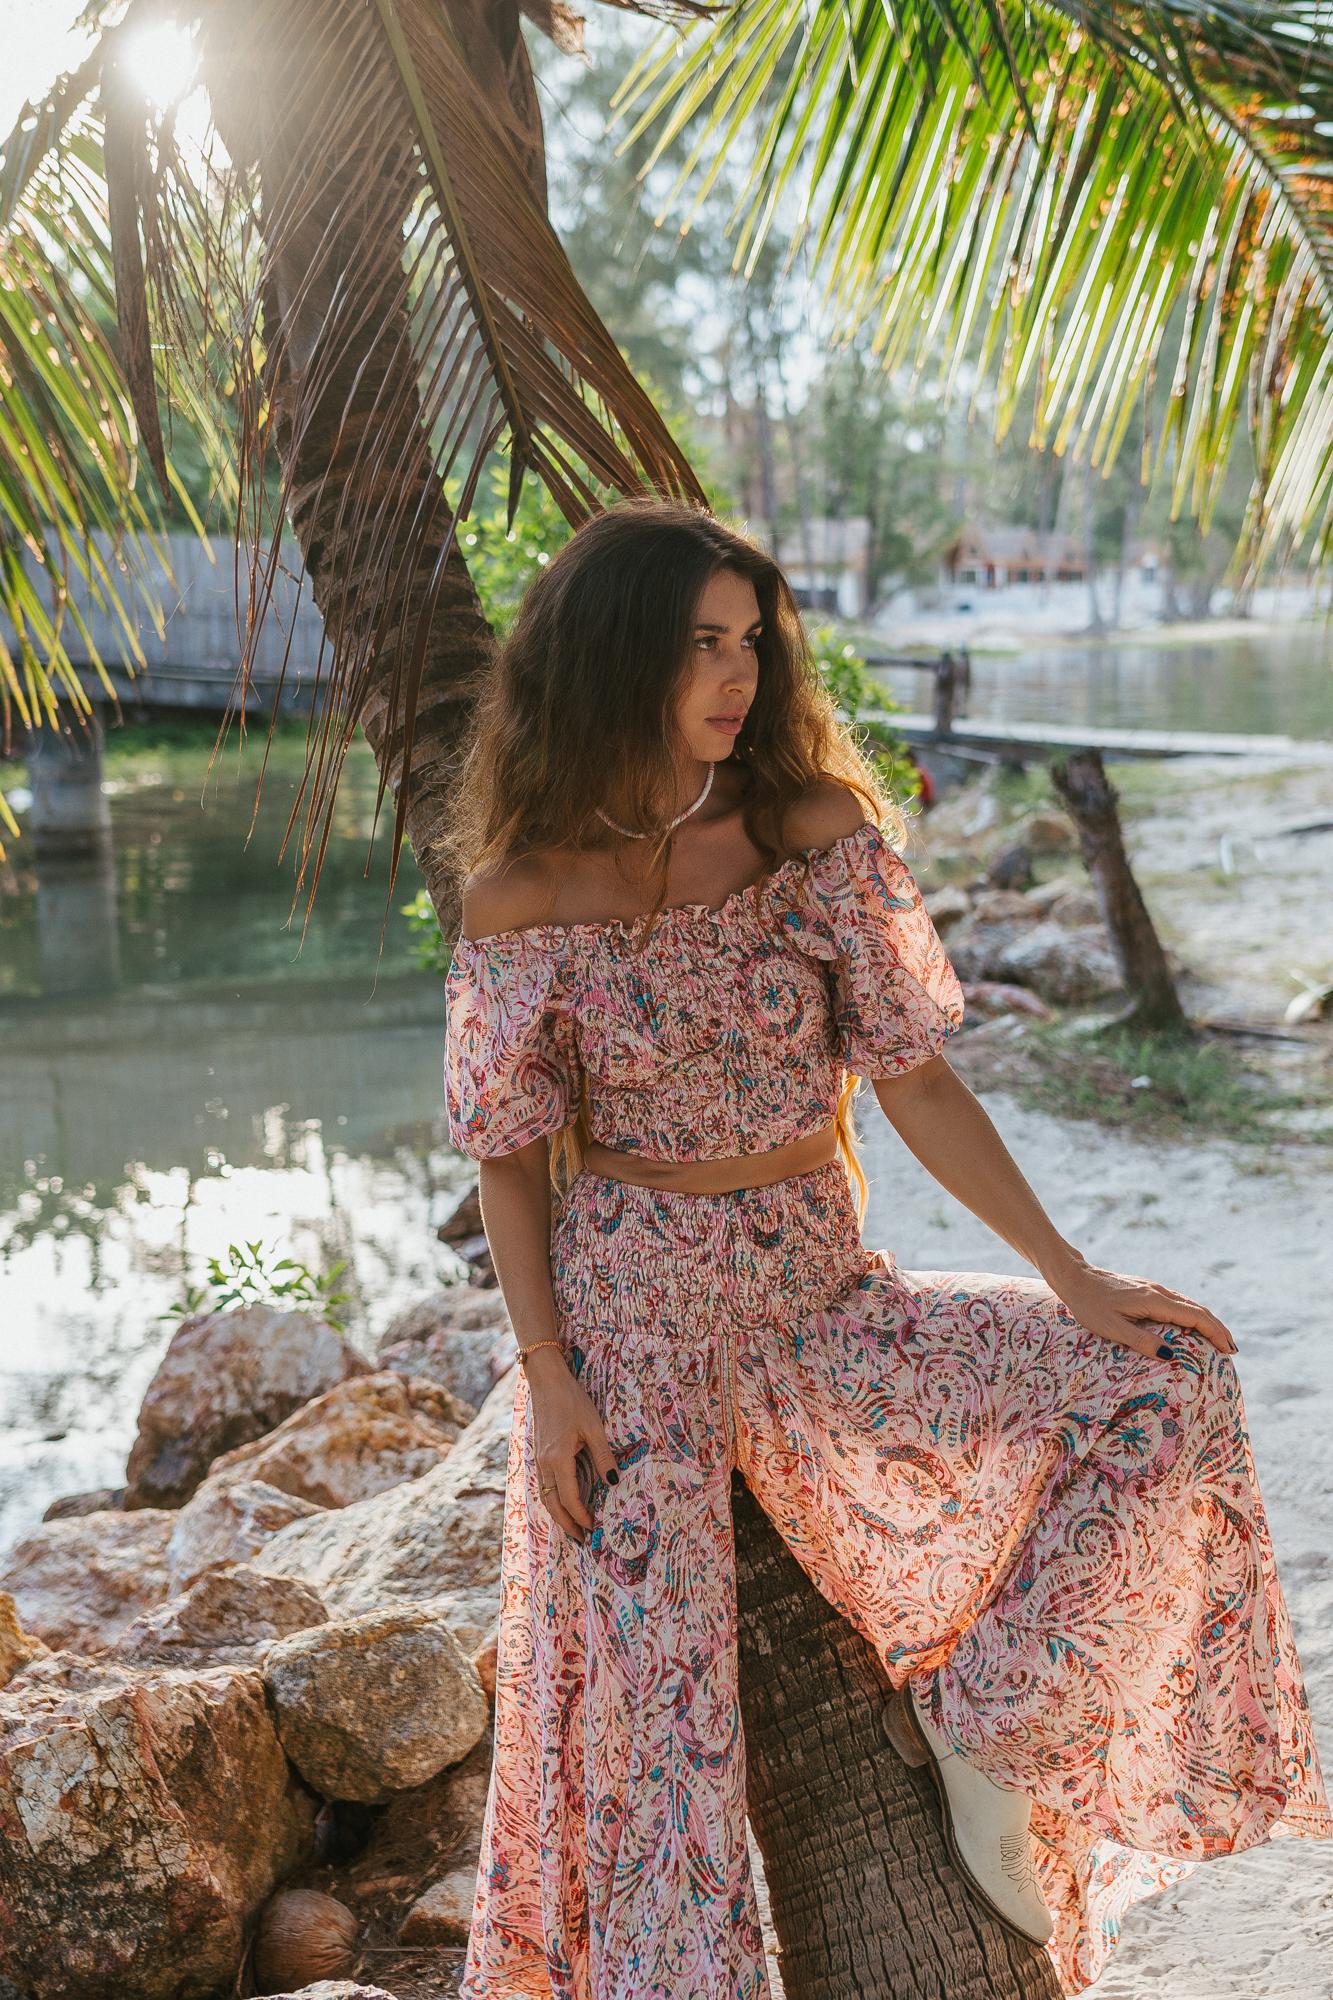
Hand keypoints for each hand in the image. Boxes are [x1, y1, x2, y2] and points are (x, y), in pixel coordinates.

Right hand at [524, 1347, 621, 1545]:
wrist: (546, 1381)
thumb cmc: (571, 1400)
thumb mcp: (593, 1427)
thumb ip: (603, 1456)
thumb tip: (614, 1482)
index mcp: (558, 1459)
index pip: (569, 1498)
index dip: (581, 1515)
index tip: (593, 1527)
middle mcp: (544, 1463)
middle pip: (552, 1504)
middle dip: (566, 1524)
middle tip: (580, 1541)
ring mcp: (538, 1459)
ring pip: (545, 1496)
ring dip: (558, 1514)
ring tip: (571, 1528)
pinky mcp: (538, 1453)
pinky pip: (543, 1485)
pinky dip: (552, 1499)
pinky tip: (561, 1503)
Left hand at [1042, 1251, 1236, 1359]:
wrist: (1074, 1277)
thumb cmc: (1089, 1305)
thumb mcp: (1113, 1328)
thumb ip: (1142, 1342)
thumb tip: (1171, 1356)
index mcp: (1154, 1300)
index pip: (1195, 1316)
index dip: (1215, 1332)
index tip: (1228, 1350)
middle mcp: (1158, 1291)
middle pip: (1198, 1309)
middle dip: (1217, 1328)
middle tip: (1231, 1349)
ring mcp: (1153, 1288)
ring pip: (1189, 1303)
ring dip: (1207, 1321)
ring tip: (1219, 1339)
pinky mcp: (1146, 1289)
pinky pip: (1177, 1302)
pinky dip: (1193, 1314)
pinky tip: (1192, 1324)